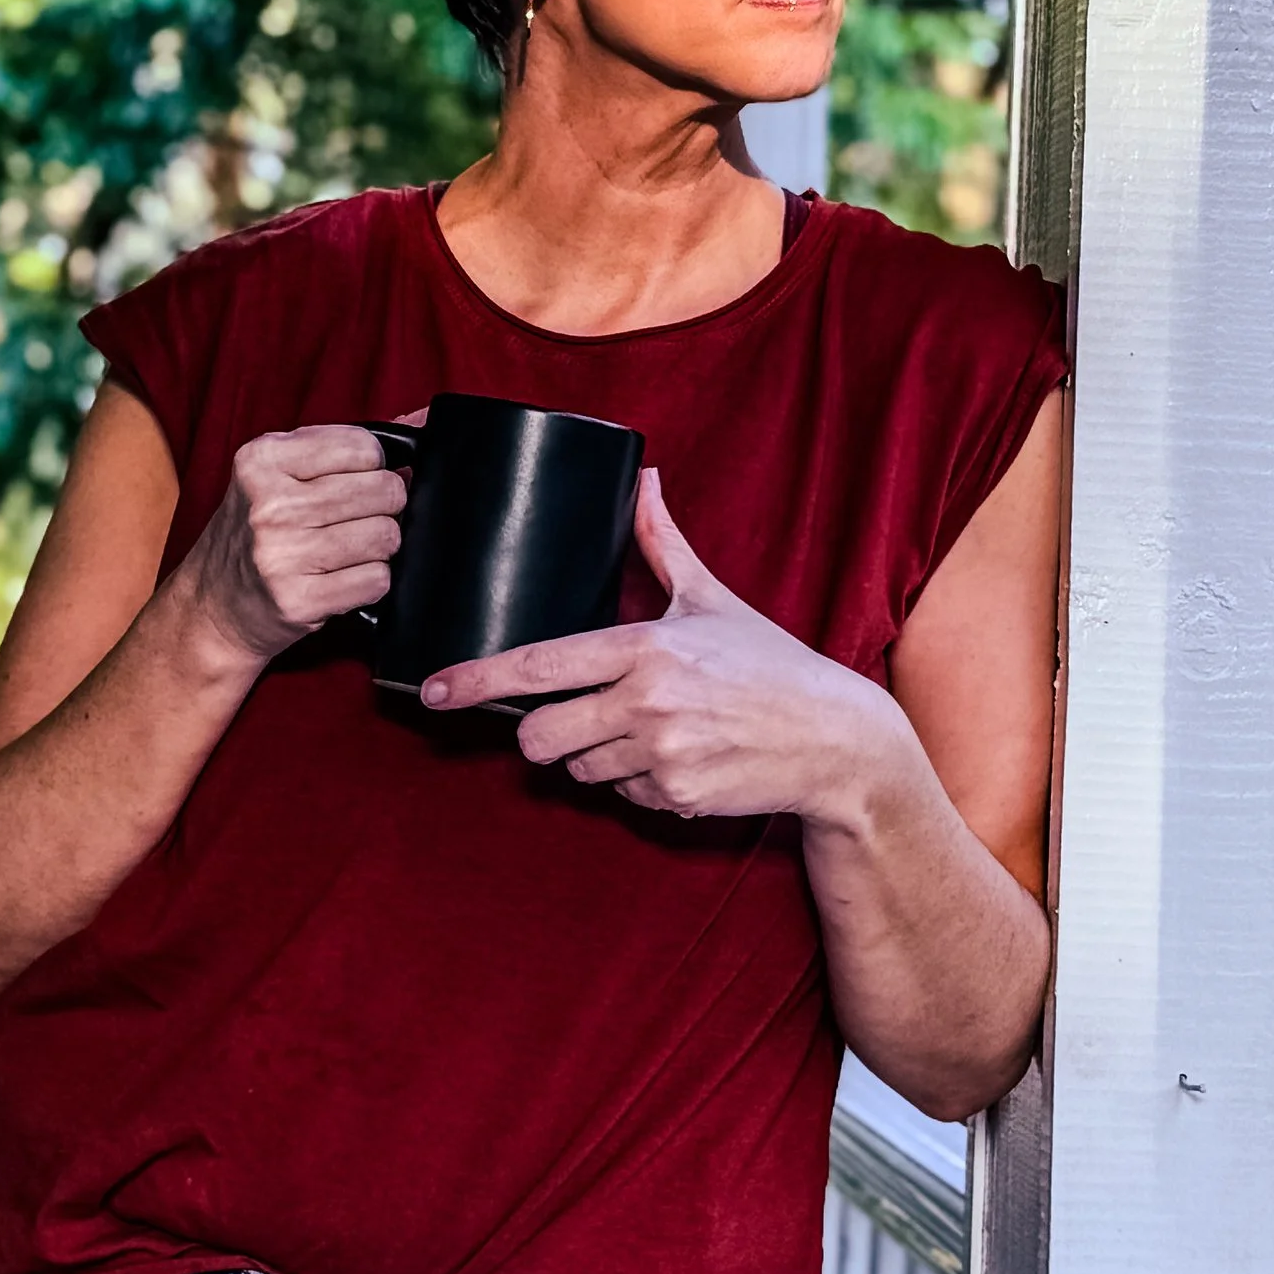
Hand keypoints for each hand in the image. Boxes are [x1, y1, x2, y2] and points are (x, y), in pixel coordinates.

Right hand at [177, 425, 406, 664]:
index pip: (364, 446)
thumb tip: (422, 420)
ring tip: (348, 551)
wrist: (211, 606)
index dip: (373, 467)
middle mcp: (270, 504)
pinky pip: (376, 580)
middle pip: (384, 491)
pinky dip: (371, 582)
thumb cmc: (254, 533)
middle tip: (355, 521)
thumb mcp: (278, 474)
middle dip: (384, 508)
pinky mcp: (298, 599)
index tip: (355, 482)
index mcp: (263, 459)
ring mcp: (282, 554)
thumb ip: (343, 445)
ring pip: (385, 536)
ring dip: (379, 548)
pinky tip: (342, 580)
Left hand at [415, 467, 904, 820]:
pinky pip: (623, 795)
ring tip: (652, 731)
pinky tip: (680, 757)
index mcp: (643, 646)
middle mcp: (645, 701)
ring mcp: (659, 753)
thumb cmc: (771, 666)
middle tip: (576, 718)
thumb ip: (662, 544)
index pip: (539, 664)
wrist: (836, 739)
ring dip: (597, 756)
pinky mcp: (676, 795)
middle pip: (539, 735)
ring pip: (578, 768)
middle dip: (542, 733)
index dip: (478, 679)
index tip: (437, 689)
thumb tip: (645, 477)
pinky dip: (639, 783)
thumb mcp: (713, 599)